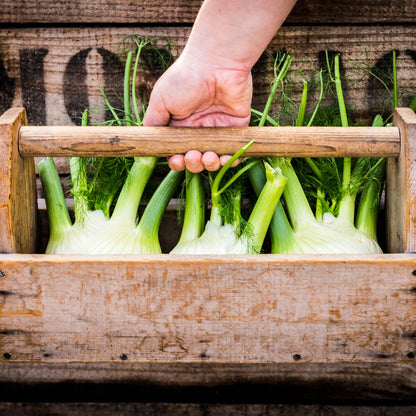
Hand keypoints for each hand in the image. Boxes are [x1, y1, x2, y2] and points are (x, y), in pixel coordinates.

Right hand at [143, 52, 251, 171]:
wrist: (216, 63)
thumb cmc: (185, 79)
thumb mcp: (160, 100)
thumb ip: (153, 123)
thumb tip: (146, 142)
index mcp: (179, 126)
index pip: (176, 151)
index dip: (176, 161)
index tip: (176, 160)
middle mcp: (198, 130)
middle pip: (194, 159)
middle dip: (192, 164)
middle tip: (191, 157)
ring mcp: (217, 130)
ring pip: (213, 159)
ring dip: (209, 165)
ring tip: (207, 157)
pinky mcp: (236, 129)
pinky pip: (234, 151)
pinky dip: (230, 161)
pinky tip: (223, 158)